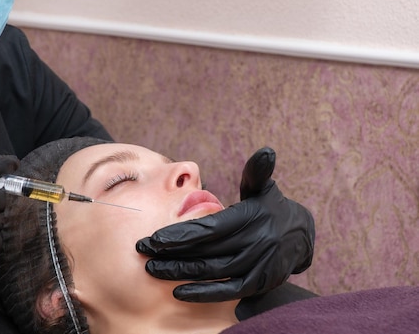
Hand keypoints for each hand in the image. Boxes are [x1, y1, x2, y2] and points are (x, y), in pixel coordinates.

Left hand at [136, 147, 314, 301]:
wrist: (302, 238)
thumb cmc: (271, 208)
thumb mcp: (264, 188)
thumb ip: (256, 172)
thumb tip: (265, 152)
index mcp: (249, 217)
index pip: (209, 228)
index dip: (180, 234)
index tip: (154, 237)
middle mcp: (254, 243)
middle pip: (205, 251)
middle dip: (171, 253)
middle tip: (143, 251)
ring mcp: (257, 265)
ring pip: (212, 271)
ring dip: (180, 272)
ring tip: (152, 269)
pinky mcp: (258, 283)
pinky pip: (227, 291)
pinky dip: (202, 293)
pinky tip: (177, 292)